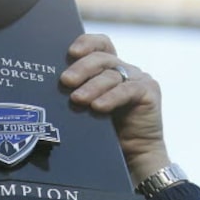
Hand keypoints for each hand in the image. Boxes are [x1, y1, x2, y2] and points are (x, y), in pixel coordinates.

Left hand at [60, 34, 169, 186]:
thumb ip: (77, 93)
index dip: (87, 43)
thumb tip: (50, 87)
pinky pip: (128, 90)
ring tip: (77, 99)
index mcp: (110, 68)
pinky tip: (98, 107)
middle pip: (102, 59)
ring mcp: (139, 79)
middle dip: (82, 69)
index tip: (70, 52)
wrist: (134, 156)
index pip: (100, 44)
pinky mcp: (149, 92)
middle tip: (66, 81)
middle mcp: (125, 70)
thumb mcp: (88, 109)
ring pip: (112, 75)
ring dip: (92, 87)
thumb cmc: (106, 133)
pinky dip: (111, 98)